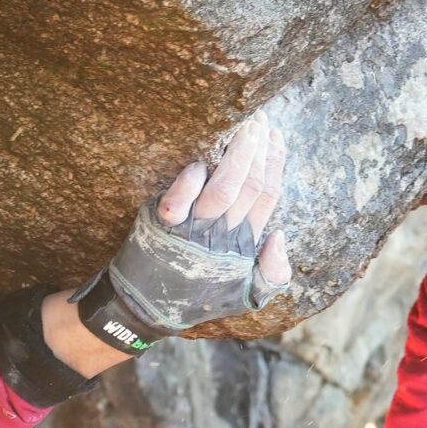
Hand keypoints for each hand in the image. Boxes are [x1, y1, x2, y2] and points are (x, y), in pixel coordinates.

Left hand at [69, 114, 292, 354]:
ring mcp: (193, 231)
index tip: (276, 134)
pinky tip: (200, 162)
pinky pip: (177, 201)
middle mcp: (222, 235)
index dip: (275, 162)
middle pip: (250, 185)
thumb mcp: (245, 296)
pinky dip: (188, 181)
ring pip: (222, 188)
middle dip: (258, 149)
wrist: (146, 309)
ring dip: (235, 155)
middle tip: (260, 118)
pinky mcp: (162, 228)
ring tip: (244, 126)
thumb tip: (280, 236)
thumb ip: (273, 273)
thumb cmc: (196, 296)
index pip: (267, 195)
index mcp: (244, 243)